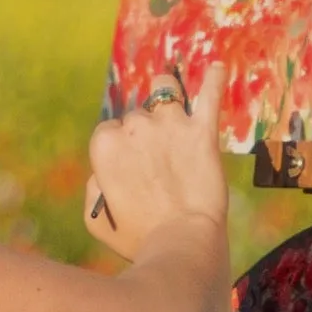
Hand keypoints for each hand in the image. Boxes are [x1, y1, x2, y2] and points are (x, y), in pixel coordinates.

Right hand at [85, 68, 229, 264]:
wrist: (182, 244)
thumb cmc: (138, 238)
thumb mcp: (96, 219)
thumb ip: (94, 187)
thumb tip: (102, 173)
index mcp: (105, 145)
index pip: (110, 133)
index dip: (122, 152)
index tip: (133, 172)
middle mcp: (135, 126)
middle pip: (138, 117)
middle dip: (146, 135)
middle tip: (160, 167)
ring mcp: (170, 124)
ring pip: (165, 90)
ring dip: (167, 97)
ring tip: (175, 109)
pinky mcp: (202, 131)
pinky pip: (209, 95)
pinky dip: (214, 80)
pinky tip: (217, 68)